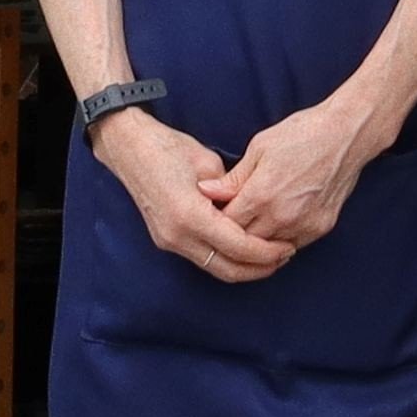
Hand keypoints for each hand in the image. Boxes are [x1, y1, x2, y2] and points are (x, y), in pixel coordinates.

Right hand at [98, 110, 287, 283]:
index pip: (237, 246)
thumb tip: (253, 207)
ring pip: (214, 268)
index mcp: (190, 215)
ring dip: (243, 267)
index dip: (266, 251)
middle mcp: (178, 236)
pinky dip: (226, 259)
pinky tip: (243, 249)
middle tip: (285, 256)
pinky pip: (203, 259)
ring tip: (270, 256)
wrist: (128, 148)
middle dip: (259, 268)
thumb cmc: (168, 147)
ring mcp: (169, 241)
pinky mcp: (166, 240)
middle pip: (227, 268)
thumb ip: (231, 190)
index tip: (287, 246)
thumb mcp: (208, 162)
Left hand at [206, 98, 378, 251]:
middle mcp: (281, 216)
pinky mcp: (321, 227)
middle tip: (233, 220)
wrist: (346, 135)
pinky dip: (282, 239)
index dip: (218, 220)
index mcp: (260, 195)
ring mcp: (303, 225)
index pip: (226, 224)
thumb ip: (233, 178)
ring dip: (259, 239)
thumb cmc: (302, 134)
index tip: (215, 212)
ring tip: (255, 221)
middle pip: (246, 241)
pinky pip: (293, 244)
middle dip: (236, 233)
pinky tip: (278, 223)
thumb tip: (205, 191)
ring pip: (269, 248)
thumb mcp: (259, 147)